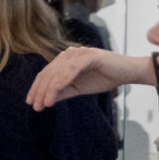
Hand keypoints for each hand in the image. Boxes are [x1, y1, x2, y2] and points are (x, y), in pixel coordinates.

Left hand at [27, 47, 157, 108]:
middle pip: (48, 73)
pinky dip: (62, 81)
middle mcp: (69, 54)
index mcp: (65, 61)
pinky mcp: (89, 55)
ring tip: (44, 104)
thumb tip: (45, 101)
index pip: (46, 74)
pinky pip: (71, 69)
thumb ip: (62, 92)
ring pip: (57, 72)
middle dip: (40, 91)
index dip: (37, 88)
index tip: (31, 103)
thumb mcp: (79, 88)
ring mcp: (78, 53)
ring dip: (49, 89)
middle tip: (35, 106)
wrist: (128, 73)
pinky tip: (55, 92)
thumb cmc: (104, 78)